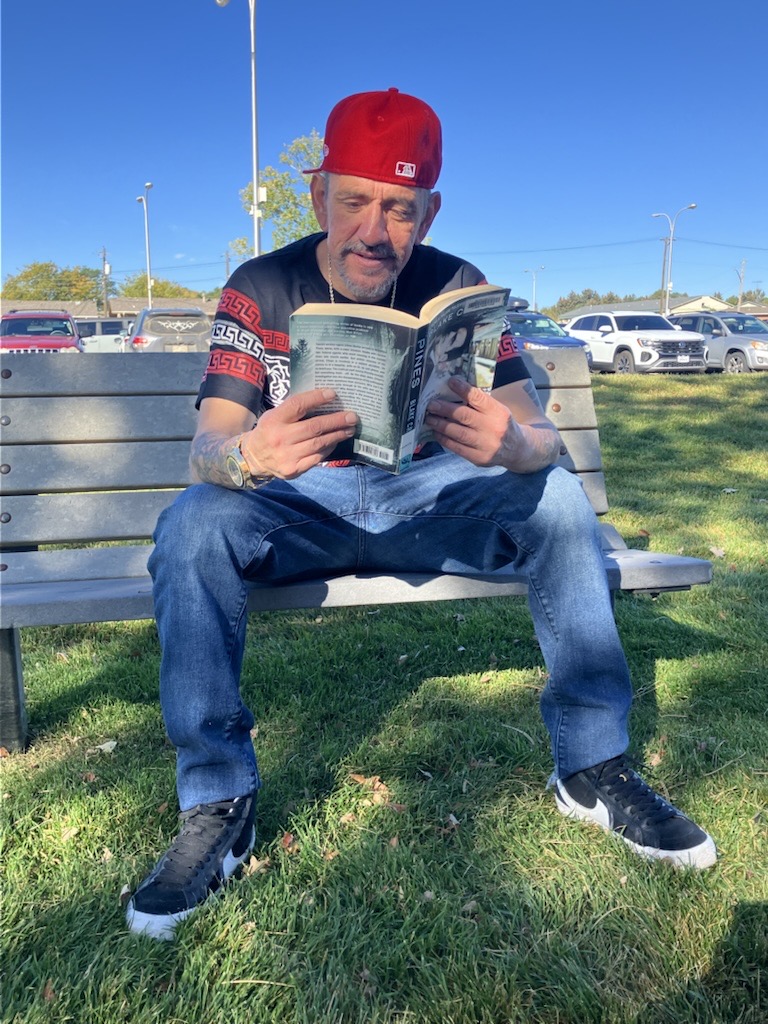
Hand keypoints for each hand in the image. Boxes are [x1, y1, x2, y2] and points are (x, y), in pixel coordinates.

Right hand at [243, 388, 357, 478]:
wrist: (253, 458)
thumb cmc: (270, 431)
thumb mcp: (274, 415)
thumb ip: (294, 410)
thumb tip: (325, 400)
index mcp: (274, 420)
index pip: (297, 405)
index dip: (316, 398)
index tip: (333, 394)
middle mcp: (280, 438)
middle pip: (314, 427)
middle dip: (336, 421)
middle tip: (352, 416)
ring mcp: (286, 455)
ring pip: (318, 443)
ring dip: (337, 435)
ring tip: (349, 429)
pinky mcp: (293, 469)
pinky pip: (317, 458)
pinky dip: (329, 449)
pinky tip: (336, 442)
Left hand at [424, 377, 522, 467]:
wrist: (517, 450)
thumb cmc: (502, 425)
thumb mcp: (498, 410)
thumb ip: (480, 403)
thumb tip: (454, 392)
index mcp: (499, 413)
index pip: (478, 398)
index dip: (463, 389)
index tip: (450, 382)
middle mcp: (493, 429)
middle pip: (464, 416)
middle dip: (445, 409)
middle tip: (431, 404)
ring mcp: (486, 445)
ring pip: (458, 433)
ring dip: (441, 425)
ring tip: (429, 418)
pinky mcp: (479, 458)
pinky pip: (457, 448)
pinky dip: (444, 439)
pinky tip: (437, 432)